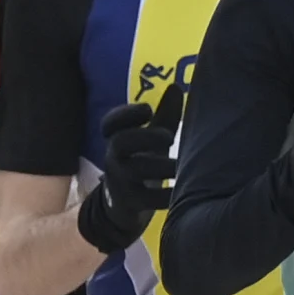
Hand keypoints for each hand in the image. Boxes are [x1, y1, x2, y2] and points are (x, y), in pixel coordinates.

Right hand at [79, 79, 187, 253]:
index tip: (147, 109)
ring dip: (162, 166)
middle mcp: (114, 158)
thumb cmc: (142, 163)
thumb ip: (164, 116)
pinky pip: (149, 199)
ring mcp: (120, 182)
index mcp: (117, 139)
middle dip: (145, 137)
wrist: (124, 207)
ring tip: (183, 165)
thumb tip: (176, 87)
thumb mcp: (150, 139)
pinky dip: (168, 195)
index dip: (126, 113)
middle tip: (170, 137)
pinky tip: (183, 190)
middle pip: (121, 142)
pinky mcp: (131, 204)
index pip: (111, 123)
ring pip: (135, 170)